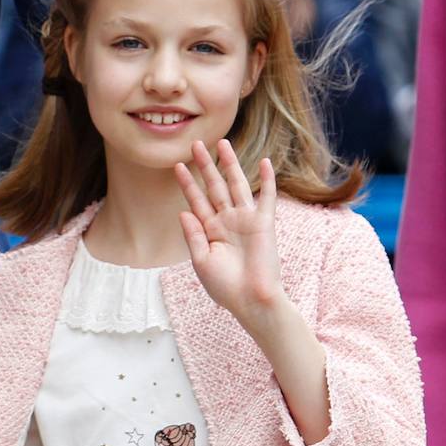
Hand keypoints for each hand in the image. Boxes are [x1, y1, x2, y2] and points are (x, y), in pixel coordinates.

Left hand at [174, 139, 280, 327]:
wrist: (251, 301)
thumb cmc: (225, 287)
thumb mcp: (202, 261)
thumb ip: (193, 235)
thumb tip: (183, 211)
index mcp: (211, 230)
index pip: (196, 201)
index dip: (187, 183)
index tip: (177, 166)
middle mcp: (227, 221)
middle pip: (214, 186)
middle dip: (205, 166)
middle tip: (195, 144)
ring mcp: (246, 220)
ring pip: (237, 185)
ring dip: (230, 165)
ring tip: (222, 144)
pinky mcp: (264, 224)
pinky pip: (267, 198)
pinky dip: (268, 180)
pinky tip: (265, 162)